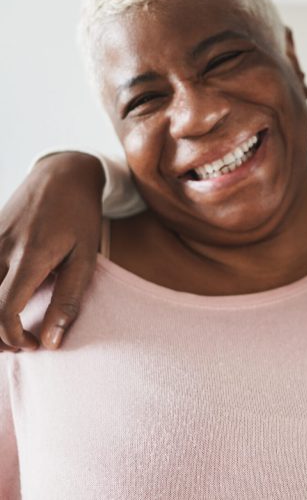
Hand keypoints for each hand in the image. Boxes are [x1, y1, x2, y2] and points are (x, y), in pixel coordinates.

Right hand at [0, 153, 103, 350]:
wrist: (61, 174)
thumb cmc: (80, 216)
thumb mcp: (86, 257)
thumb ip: (69, 300)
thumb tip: (52, 341)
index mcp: (31, 256)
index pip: (4, 311)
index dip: (14, 337)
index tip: (35, 343)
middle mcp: (1, 250)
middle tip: (22, 342)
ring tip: (11, 327)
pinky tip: (3, 302)